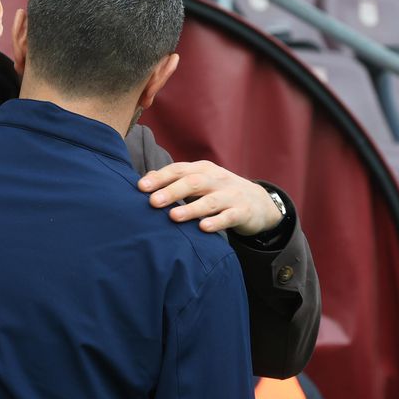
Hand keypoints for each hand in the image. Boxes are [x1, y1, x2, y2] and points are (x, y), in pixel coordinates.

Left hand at [138, 161, 282, 235]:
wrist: (258, 202)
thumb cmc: (219, 192)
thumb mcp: (199, 182)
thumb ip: (174, 181)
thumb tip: (146, 180)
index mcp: (203, 170)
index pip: (179, 170)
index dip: (160, 177)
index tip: (140, 187)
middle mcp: (216, 179)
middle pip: (193, 182)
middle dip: (172, 191)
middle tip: (153, 202)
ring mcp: (230, 195)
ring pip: (209, 201)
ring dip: (191, 209)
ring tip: (173, 217)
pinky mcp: (242, 212)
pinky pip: (228, 217)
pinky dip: (216, 222)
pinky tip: (203, 228)